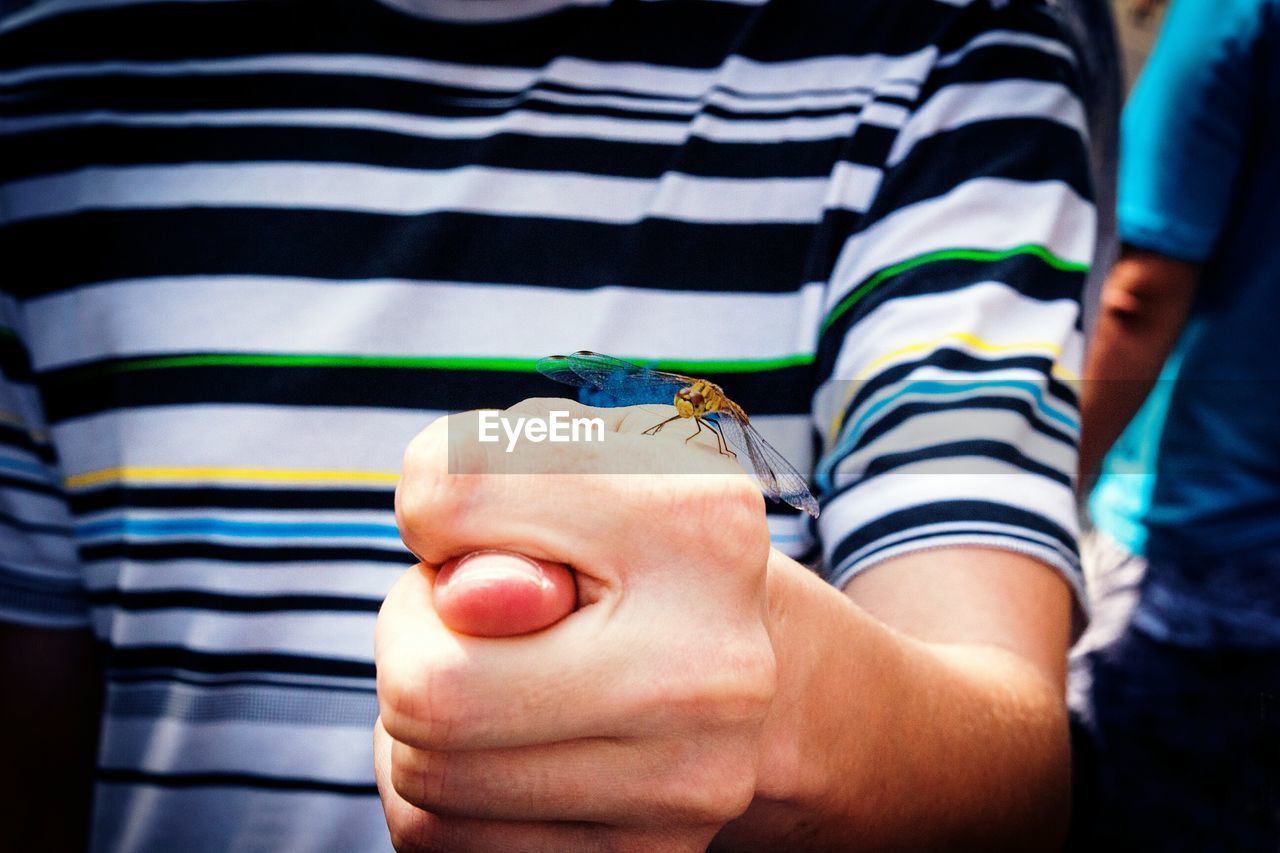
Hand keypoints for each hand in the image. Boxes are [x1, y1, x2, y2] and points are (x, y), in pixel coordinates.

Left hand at [375, 399, 778, 851]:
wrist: (739, 665)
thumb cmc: (626, 546)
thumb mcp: (563, 473)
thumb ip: (484, 488)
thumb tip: (464, 603)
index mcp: (698, 527)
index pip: (453, 500)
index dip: (431, 505)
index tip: (482, 519)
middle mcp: (714, 670)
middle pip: (427, 689)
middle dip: (412, 637)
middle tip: (473, 614)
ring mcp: (687, 787)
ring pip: (423, 778)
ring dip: (420, 720)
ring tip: (500, 673)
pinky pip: (440, 841)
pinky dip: (441, 789)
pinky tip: (503, 742)